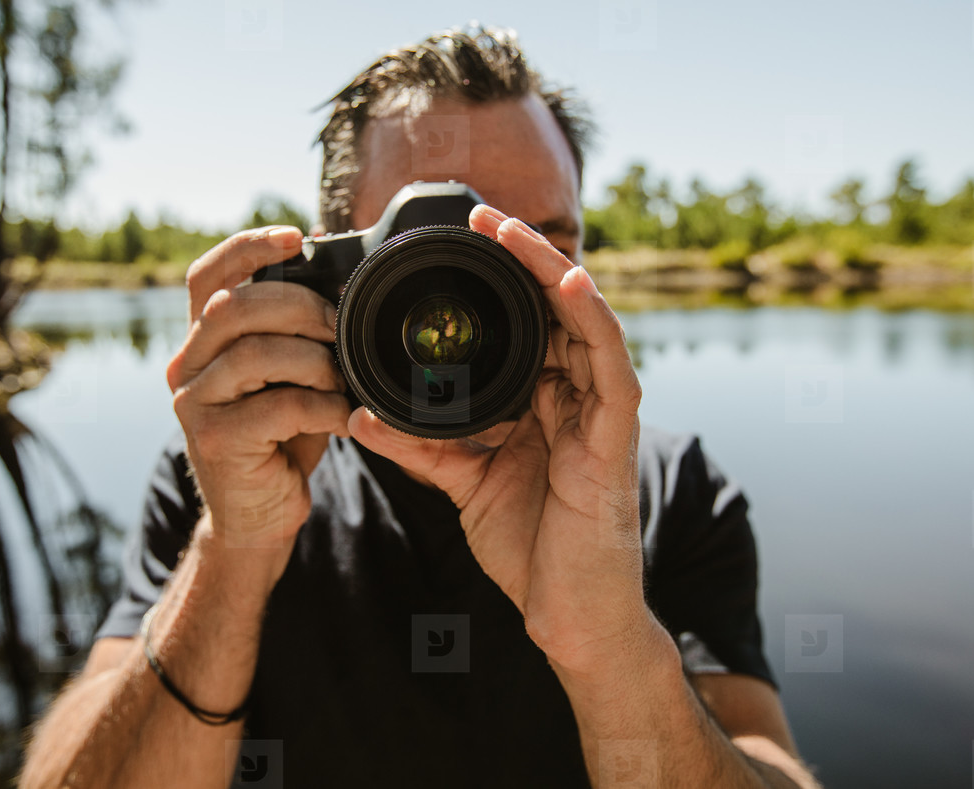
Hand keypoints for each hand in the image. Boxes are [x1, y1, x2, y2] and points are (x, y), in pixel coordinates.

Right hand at [166, 226, 350, 574]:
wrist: (260, 515)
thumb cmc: (281, 439)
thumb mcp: (289, 376)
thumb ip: (295, 333)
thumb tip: (337, 280)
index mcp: (203, 340)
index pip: (208, 276)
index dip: (248, 248)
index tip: (296, 238)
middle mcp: (187, 364)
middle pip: (236, 307)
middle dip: (302, 307)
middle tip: (342, 328)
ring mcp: (194, 403)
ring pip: (256, 353)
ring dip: (316, 361)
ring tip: (343, 381)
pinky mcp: (215, 440)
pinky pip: (279, 406)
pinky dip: (323, 407)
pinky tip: (342, 418)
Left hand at [349, 205, 655, 672]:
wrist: (566, 614)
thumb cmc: (528, 546)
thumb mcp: (462, 483)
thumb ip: (419, 446)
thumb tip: (358, 414)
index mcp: (543, 403)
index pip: (527, 324)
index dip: (500, 280)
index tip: (460, 244)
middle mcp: (575, 398)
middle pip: (555, 310)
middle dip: (523, 259)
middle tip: (482, 215)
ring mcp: (599, 415)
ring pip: (585, 322)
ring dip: (550, 270)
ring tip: (511, 230)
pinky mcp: (615, 439)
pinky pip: (611, 367)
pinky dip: (591, 321)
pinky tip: (567, 283)